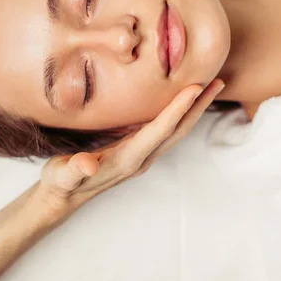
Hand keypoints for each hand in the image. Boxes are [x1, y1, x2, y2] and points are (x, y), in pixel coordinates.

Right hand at [37, 79, 224, 217]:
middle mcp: (141, 158)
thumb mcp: (63, 175)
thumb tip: (87, 165)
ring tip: (209, 88)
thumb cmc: (62, 182)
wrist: (63, 198)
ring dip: (194, 110)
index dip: (178, 109)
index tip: (196, 88)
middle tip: (218, 82)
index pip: (160, 130)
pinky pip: (166, 131)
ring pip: (175, 131)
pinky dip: (179, 115)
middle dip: (198, 106)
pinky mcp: (138, 152)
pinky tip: (182, 102)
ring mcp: (142, 156)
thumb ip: (74, 170)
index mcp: (128, 159)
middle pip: (178, 130)